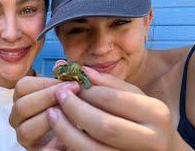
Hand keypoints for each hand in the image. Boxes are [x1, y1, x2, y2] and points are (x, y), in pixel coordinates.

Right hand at [9, 75, 79, 149]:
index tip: (72, 82)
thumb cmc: (71, 109)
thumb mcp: (68, 93)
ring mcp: (24, 136)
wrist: (78, 134)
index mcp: (23, 98)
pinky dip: (52, 142)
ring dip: (48, 120)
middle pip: (21, 105)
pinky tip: (69, 134)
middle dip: (48, 98)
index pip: (23, 86)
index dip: (46, 83)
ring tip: (71, 114)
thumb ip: (63, 79)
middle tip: (73, 94)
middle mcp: (18, 117)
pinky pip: (37, 150)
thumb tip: (60, 64)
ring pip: (24, 129)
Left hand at [47, 67, 179, 150]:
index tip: (71, 84)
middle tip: (59, 96)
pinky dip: (68, 147)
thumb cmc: (144, 118)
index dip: (87, 91)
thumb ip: (110, 84)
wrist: (161, 148)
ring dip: (66, 131)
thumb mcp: (134, 96)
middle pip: (104, 126)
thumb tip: (83, 71)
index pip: (113, 99)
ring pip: (92, 149)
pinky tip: (56, 136)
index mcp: (155, 113)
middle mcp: (150, 139)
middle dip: (75, 109)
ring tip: (53, 114)